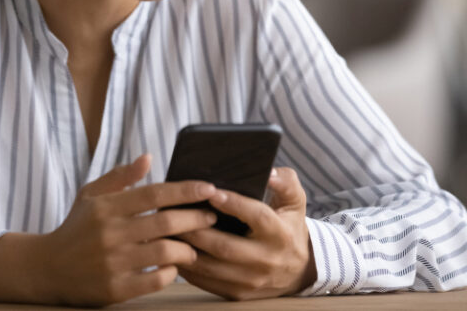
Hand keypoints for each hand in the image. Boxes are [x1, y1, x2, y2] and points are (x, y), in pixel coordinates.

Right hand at [37, 154, 218, 305]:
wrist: (47, 268)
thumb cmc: (76, 227)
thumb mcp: (90, 195)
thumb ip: (121, 176)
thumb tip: (149, 157)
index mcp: (107, 206)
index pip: (154, 194)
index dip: (185, 190)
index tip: (209, 188)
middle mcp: (110, 233)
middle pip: (166, 222)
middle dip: (195, 218)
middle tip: (211, 216)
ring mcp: (113, 262)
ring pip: (166, 252)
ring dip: (188, 249)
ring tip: (194, 246)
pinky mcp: (115, 288)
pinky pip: (156, 279)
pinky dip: (171, 272)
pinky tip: (173, 266)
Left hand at [176, 167, 315, 299]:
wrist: (298, 270)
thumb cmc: (289, 226)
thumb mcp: (295, 201)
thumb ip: (284, 181)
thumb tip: (267, 172)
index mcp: (280, 234)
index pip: (257, 217)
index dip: (234, 204)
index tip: (212, 191)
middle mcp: (266, 260)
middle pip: (226, 247)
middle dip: (197, 230)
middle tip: (174, 213)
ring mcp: (251, 281)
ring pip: (211, 267)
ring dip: (186, 250)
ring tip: (167, 231)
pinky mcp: (237, 293)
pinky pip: (206, 282)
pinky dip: (187, 267)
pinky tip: (174, 250)